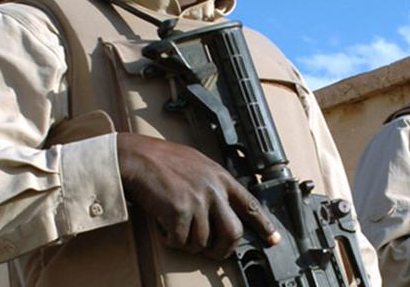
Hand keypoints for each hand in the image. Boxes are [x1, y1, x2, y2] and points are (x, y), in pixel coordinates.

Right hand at [116, 132, 279, 259]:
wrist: (137, 158)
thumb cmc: (162, 160)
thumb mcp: (198, 164)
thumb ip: (213, 183)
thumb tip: (221, 207)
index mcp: (221, 177)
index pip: (250, 205)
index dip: (264, 225)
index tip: (273, 239)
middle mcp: (214, 190)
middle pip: (233, 233)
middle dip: (223, 249)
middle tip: (212, 252)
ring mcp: (198, 201)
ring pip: (203, 242)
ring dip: (188, 244)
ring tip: (175, 231)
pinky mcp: (180, 212)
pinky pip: (181, 242)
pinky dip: (170, 240)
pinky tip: (163, 229)